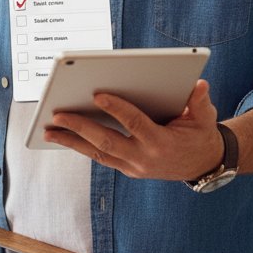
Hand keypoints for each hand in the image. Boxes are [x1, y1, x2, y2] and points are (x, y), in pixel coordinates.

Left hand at [42, 79, 224, 180]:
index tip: (97, 95)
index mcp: (161, 142)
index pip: (135, 124)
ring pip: (97, 154)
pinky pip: (100, 156)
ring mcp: (133, 166)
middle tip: (57, 114)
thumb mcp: (204, 118)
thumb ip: (200, 102)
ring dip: (71, 142)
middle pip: (106, 142)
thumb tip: (199, 85)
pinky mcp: (127, 168)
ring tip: (48, 131)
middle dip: (80, 128)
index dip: (117, 109)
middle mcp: (144, 158)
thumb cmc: (200, 134)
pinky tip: (63, 136)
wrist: (203, 165)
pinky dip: (81, 146)